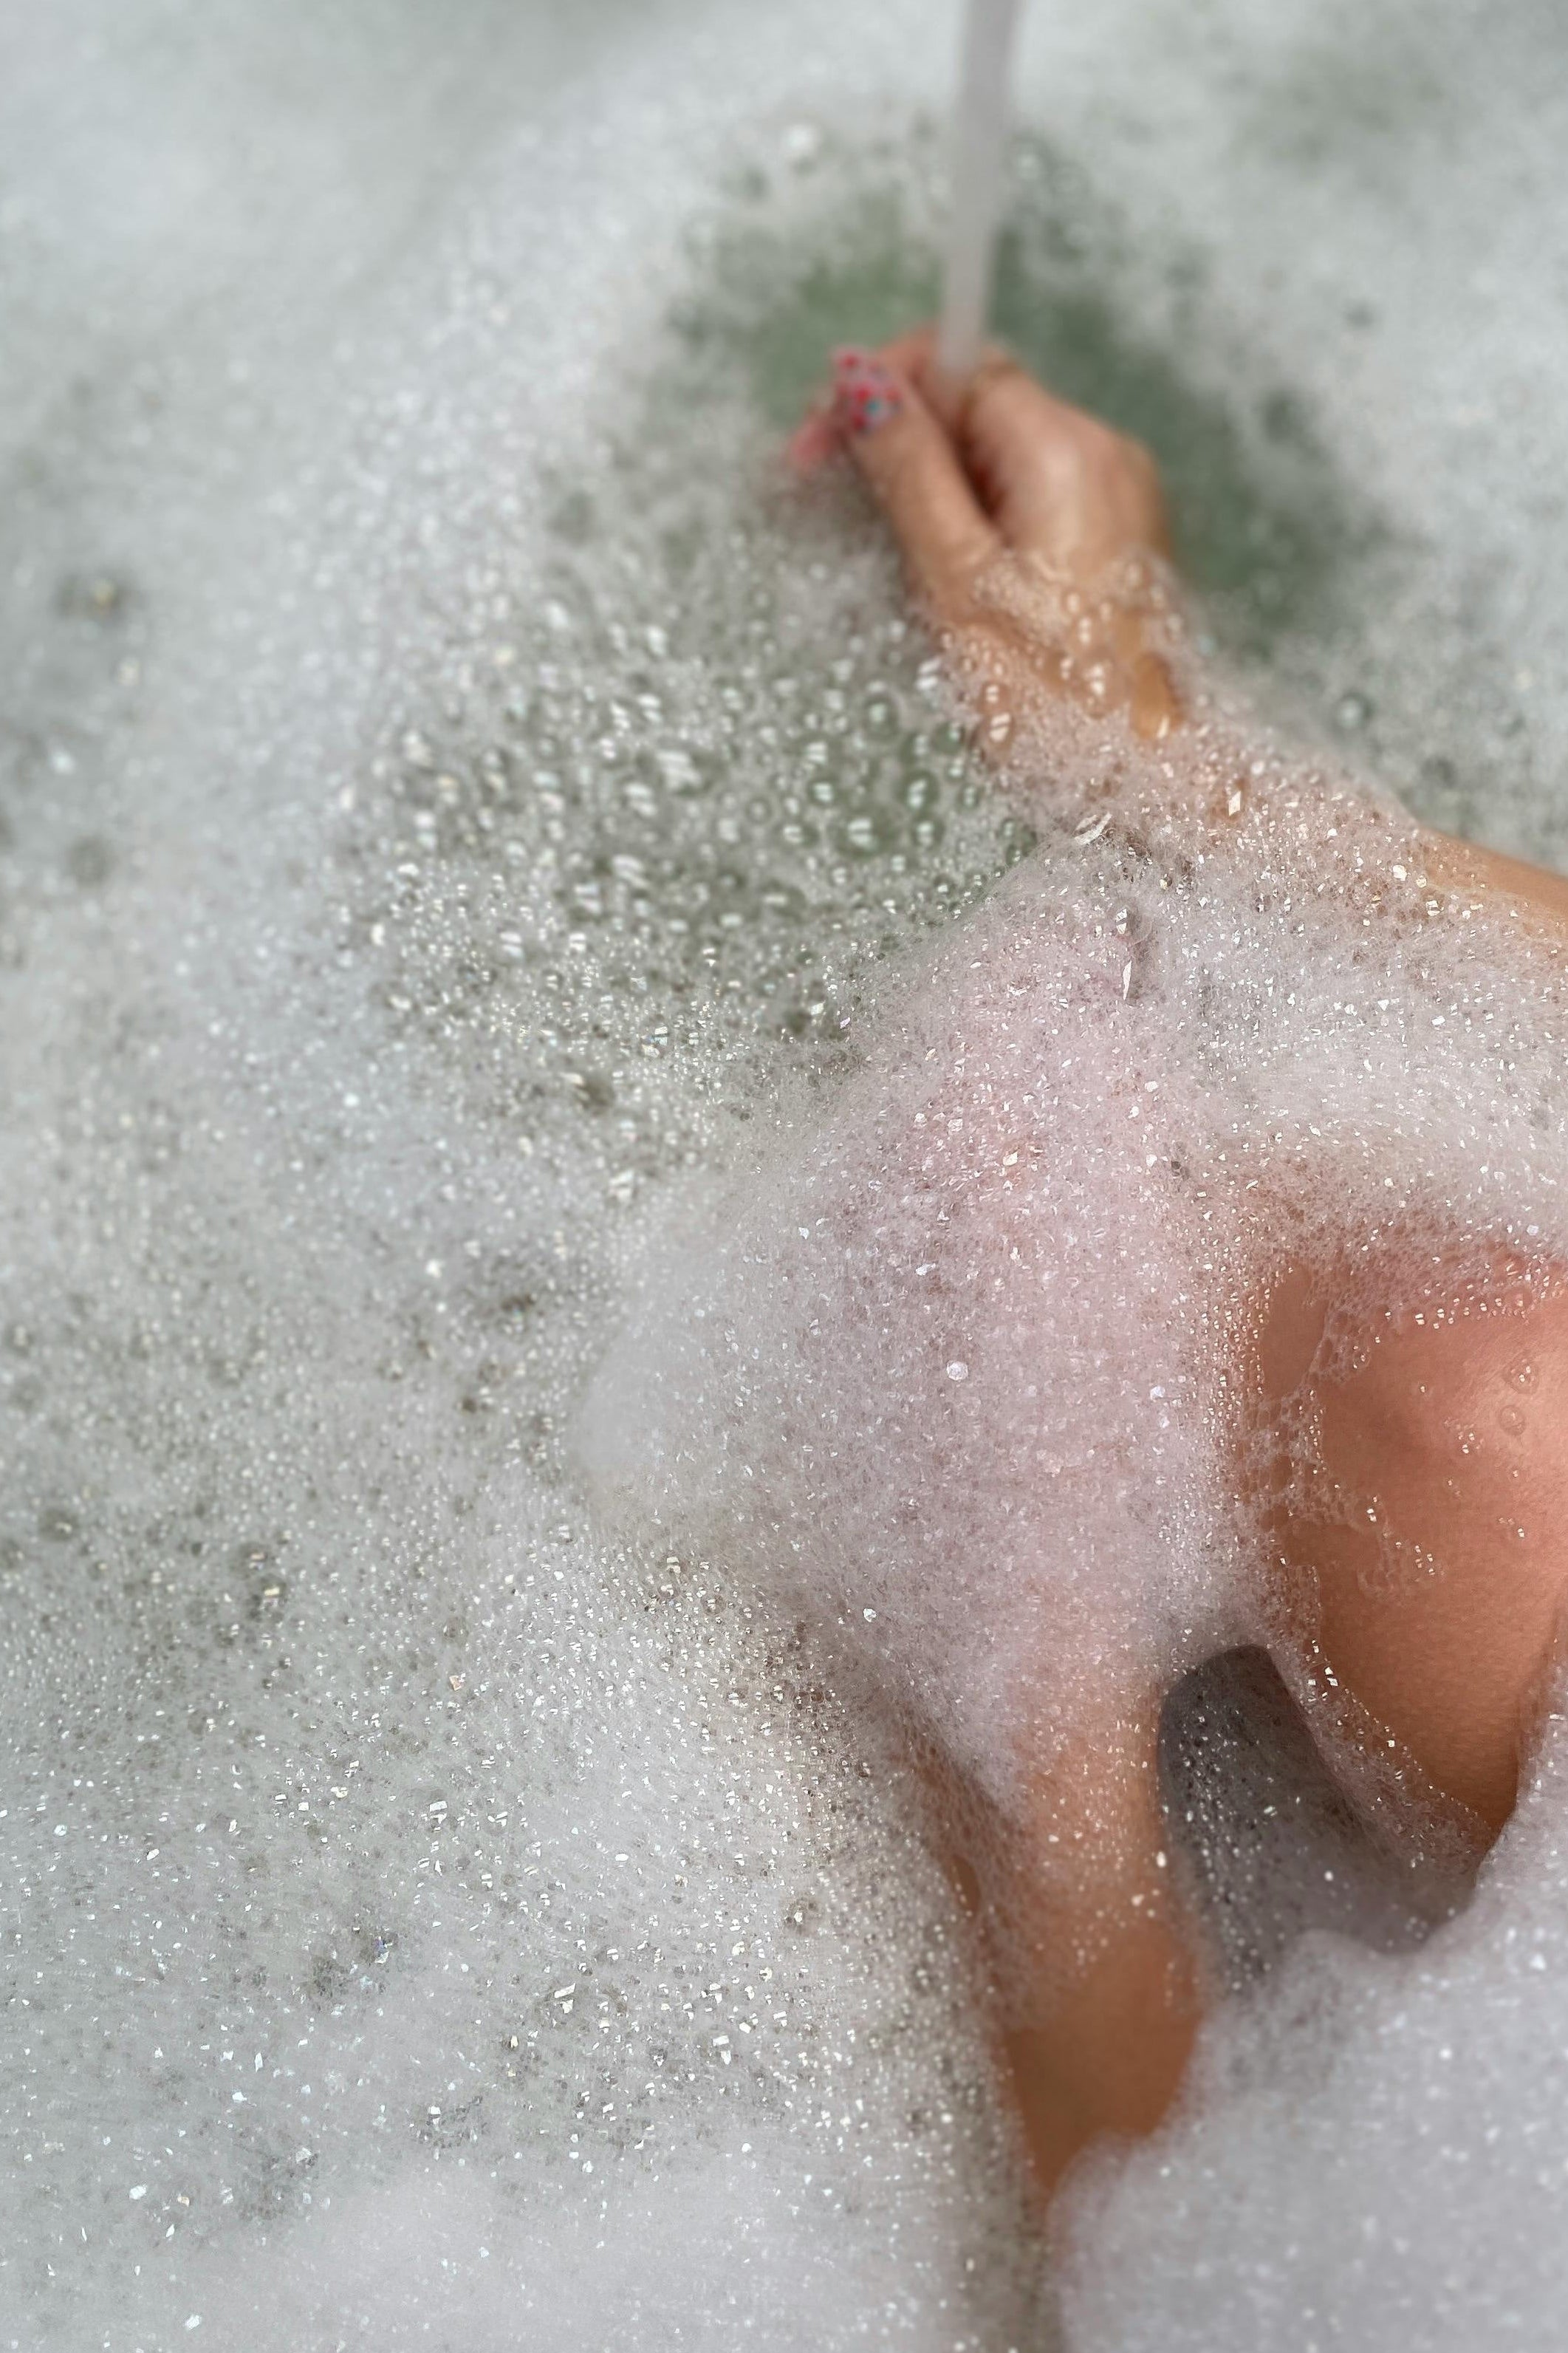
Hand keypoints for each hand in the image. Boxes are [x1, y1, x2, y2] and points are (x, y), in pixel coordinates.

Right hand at [792, 327, 1182, 745]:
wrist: (1148, 782)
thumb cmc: (1053, 701)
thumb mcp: (954, 582)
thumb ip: (907, 472)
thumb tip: (862, 383)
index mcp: (1063, 450)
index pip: (956, 359)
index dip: (877, 391)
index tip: (816, 449)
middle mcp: (1102, 452)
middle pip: (977, 402)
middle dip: (900, 444)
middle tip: (836, 508)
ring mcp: (1117, 494)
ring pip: (998, 454)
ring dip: (934, 490)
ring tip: (903, 569)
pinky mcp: (1117, 538)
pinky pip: (1030, 497)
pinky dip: (979, 522)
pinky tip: (954, 585)